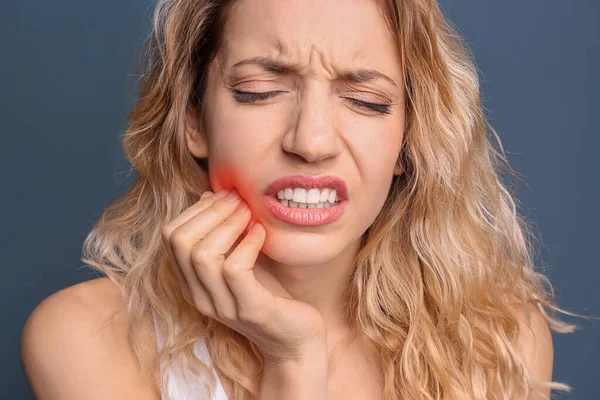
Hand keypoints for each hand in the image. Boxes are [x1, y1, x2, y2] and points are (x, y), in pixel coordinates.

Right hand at [160, 189, 327, 362]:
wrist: (296, 339)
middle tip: (238, 200)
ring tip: (250, 213)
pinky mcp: (250, 310)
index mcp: (192, 282)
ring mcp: (223, 305)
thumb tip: (210, 195)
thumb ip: (223, 232)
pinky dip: (248, 244)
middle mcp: (200, 295)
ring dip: (228, 225)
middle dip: (210, 212)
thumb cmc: (270, 294)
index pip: (170, 236)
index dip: (195, 210)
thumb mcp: (242, 258)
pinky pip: (235, 270)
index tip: (224, 196)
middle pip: (181, 242)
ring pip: (203, 255)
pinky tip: (261, 233)